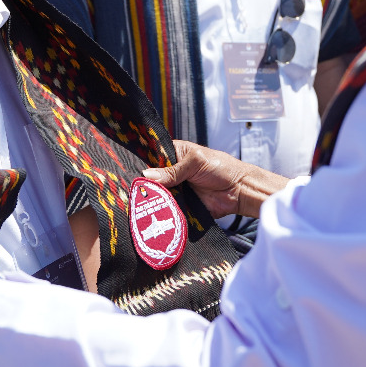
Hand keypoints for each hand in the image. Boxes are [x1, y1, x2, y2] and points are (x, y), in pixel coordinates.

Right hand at [141, 141, 288, 219]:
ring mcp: (175, 189)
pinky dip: (161, 210)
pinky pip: (167, 208)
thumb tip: (146, 175)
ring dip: (150, 198)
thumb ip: (172, 170)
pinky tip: (149, 212)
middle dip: (143, 183)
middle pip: (151, 178)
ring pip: (157, 194)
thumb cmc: (221, 168)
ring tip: (133, 201)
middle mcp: (172, 172)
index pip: (152, 156)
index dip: (141, 162)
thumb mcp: (195, 163)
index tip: (126, 168)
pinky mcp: (180, 205)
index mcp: (174, 154)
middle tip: (128, 188)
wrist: (239, 191)